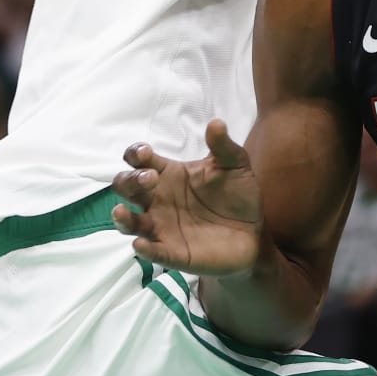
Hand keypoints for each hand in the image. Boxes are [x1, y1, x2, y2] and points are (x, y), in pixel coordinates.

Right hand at [111, 122, 263, 277]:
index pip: (139, 161)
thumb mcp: (235, 166)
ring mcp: (162, 226)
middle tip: (150, 178)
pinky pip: (152, 252)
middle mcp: (158, 199)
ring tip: (122, 211)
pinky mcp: (172, 252)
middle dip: (130, 180)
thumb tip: (216, 123)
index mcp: (168, 174)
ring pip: (129, 222)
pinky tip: (141, 245)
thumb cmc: (238, 195)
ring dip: (122, 218)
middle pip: (126, 187)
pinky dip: (145, 249)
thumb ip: (223, 146)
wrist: (254, 233)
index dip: (136, 154)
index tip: (145, 153)